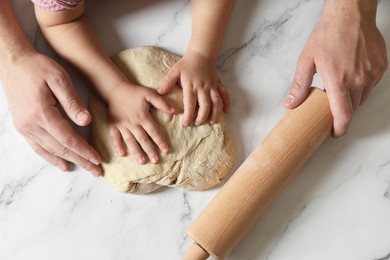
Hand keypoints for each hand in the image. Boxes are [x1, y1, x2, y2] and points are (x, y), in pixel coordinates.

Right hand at [2, 52, 101, 175]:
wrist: (14, 63)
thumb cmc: (38, 68)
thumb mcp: (59, 79)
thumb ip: (73, 102)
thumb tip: (86, 122)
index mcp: (42, 113)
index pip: (68, 138)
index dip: (84, 150)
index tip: (98, 159)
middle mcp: (31, 124)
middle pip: (61, 148)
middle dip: (81, 160)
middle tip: (96, 171)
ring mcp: (25, 127)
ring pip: (50, 150)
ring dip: (69, 161)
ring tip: (85, 168)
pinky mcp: (22, 127)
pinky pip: (38, 147)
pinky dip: (51, 157)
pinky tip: (62, 164)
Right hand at [106, 82, 174, 164]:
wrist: (115, 89)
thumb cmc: (134, 91)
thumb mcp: (150, 94)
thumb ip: (161, 103)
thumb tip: (174, 111)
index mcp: (143, 117)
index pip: (154, 132)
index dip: (160, 141)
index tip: (166, 151)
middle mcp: (133, 123)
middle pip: (143, 139)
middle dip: (150, 151)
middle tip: (156, 161)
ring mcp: (122, 125)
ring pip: (130, 141)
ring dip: (136, 152)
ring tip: (142, 162)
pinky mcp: (113, 125)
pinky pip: (115, 137)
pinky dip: (118, 145)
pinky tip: (122, 154)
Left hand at [157, 50, 229, 126]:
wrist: (201, 54)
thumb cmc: (186, 64)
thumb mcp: (174, 71)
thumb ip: (167, 82)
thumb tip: (159, 92)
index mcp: (191, 86)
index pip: (190, 103)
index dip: (188, 115)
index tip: (186, 124)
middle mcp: (203, 87)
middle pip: (205, 105)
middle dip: (202, 117)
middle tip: (197, 124)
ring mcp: (212, 86)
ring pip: (216, 102)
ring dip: (215, 113)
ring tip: (212, 122)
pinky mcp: (218, 84)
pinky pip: (225, 94)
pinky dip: (227, 103)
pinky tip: (226, 112)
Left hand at [284, 1, 386, 136]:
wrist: (350, 15)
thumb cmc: (327, 35)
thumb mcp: (306, 61)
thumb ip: (299, 85)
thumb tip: (290, 104)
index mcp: (338, 80)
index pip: (343, 115)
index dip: (339, 129)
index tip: (334, 133)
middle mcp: (359, 80)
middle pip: (353, 109)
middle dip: (342, 114)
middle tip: (331, 111)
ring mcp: (372, 74)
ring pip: (362, 99)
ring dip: (351, 101)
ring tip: (339, 91)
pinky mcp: (380, 68)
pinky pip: (371, 86)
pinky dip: (361, 88)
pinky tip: (351, 78)